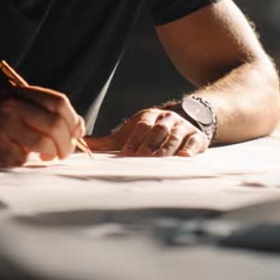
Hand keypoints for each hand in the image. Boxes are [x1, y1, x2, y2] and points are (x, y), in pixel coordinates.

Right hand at [0, 86, 85, 166]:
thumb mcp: (21, 109)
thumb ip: (49, 114)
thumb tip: (79, 127)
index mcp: (20, 93)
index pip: (58, 102)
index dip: (73, 120)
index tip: (76, 134)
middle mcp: (11, 106)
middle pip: (54, 124)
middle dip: (65, 144)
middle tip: (63, 153)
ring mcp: (1, 125)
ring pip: (42, 143)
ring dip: (51, 154)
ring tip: (47, 156)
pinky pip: (24, 157)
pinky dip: (28, 161)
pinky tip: (20, 157)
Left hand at [87, 107, 209, 156]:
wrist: (185, 121)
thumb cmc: (150, 133)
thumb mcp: (129, 133)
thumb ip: (107, 142)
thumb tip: (82, 145)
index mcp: (148, 117)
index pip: (140, 127)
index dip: (133, 141)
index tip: (125, 156)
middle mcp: (166, 119)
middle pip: (156, 132)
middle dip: (148, 148)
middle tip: (140, 162)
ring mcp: (182, 128)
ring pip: (174, 138)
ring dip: (166, 150)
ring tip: (157, 163)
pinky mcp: (196, 138)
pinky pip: (193, 142)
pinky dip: (188, 150)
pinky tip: (183, 158)